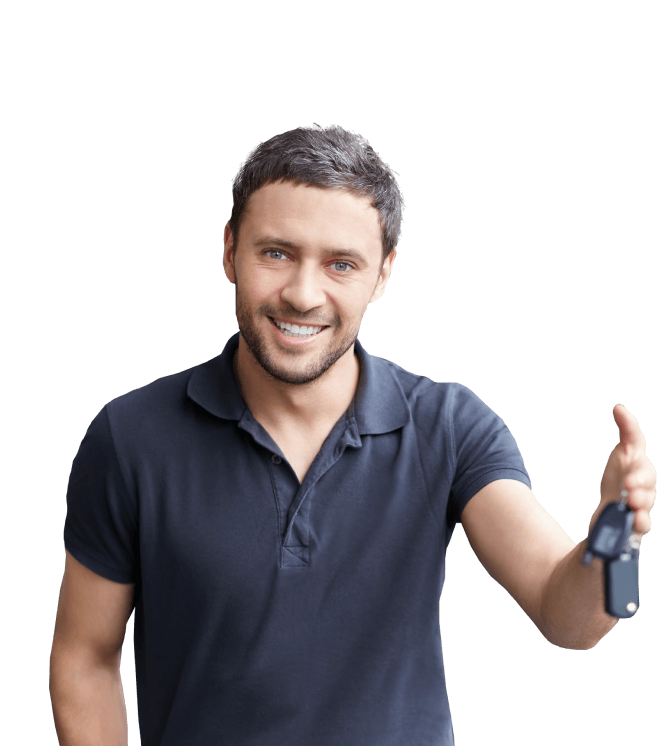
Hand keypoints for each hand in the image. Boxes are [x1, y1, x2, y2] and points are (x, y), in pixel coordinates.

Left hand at [591, 404, 656, 542]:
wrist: (611, 513)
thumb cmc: (620, 479)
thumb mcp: (623, 454)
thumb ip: (628, 431)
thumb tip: (619, 406)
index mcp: (642, 468)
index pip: (644, 464)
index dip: (639, 467)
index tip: (628, 471)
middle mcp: (646, 487)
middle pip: (647, 484)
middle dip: (639, 484)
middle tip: (629, 486)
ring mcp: (643, 506)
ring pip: (646, 506)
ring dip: (640, 505)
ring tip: (632, 505)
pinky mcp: (636, 524)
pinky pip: (643, 525)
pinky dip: (639, 524)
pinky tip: (633, 522)